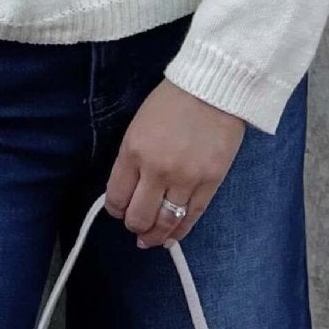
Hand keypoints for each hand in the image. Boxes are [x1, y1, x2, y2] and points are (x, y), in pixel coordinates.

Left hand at [104, 79, 244, 247]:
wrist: (214, 88)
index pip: (116, 196)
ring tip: (152, 240)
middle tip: (135, 225)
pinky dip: (180, 231)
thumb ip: (132, 159)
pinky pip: (191, 217)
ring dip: (156, 236)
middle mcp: (156, 169)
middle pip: (138, 216)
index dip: (115, 209)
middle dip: (134, 225)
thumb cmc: (174, 101)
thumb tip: (129, 190)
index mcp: (133, 151)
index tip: (119, 210)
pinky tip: (173, 237)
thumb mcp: (139, 125)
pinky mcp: (210, 182)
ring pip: (165, 222)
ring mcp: (185, 178)